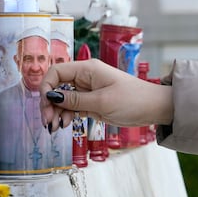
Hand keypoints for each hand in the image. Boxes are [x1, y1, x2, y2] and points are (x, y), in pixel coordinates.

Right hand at [40, 59, 172, 131]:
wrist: (152, 108)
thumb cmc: (132, 100)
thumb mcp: (101, 101)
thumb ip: (75, 100)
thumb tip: (51, 97)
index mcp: (87, 69)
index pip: (57, 72)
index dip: (46, 86)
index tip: (45, 104)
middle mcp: (84, 78)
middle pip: (57, 87)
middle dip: (49, 103)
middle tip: (48, 121)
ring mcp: (87, 90)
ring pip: (63, 99)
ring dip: (56, 112)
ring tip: (55, 127)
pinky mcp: (91, 102)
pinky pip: (72, 107)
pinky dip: (66, 116)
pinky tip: (64, 125)